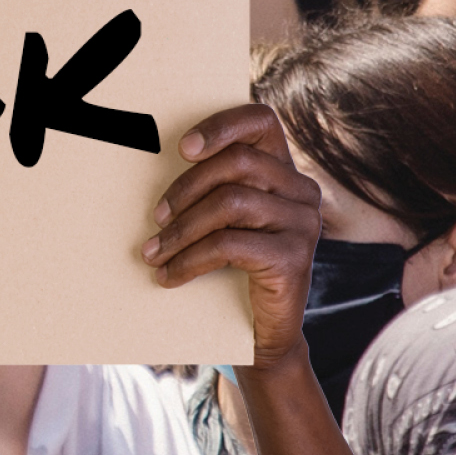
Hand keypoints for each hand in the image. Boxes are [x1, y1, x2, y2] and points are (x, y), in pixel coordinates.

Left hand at [141, 104, 322, 370]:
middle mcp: (302, 191)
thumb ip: (211, 188)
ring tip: (155, 252)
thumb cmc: (234, 269)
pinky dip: (190, 260)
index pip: (261, 121)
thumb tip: (152, 163)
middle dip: (186, 187)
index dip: (221, 126)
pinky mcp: (294, 258)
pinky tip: (169, 276)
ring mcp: (303, 224)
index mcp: (285, 170)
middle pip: (237, 163)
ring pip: (230, 203)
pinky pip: (230, 245)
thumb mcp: (224, 220)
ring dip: (182, 229)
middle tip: (155, 217)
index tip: (182, 148)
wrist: (265, 333)